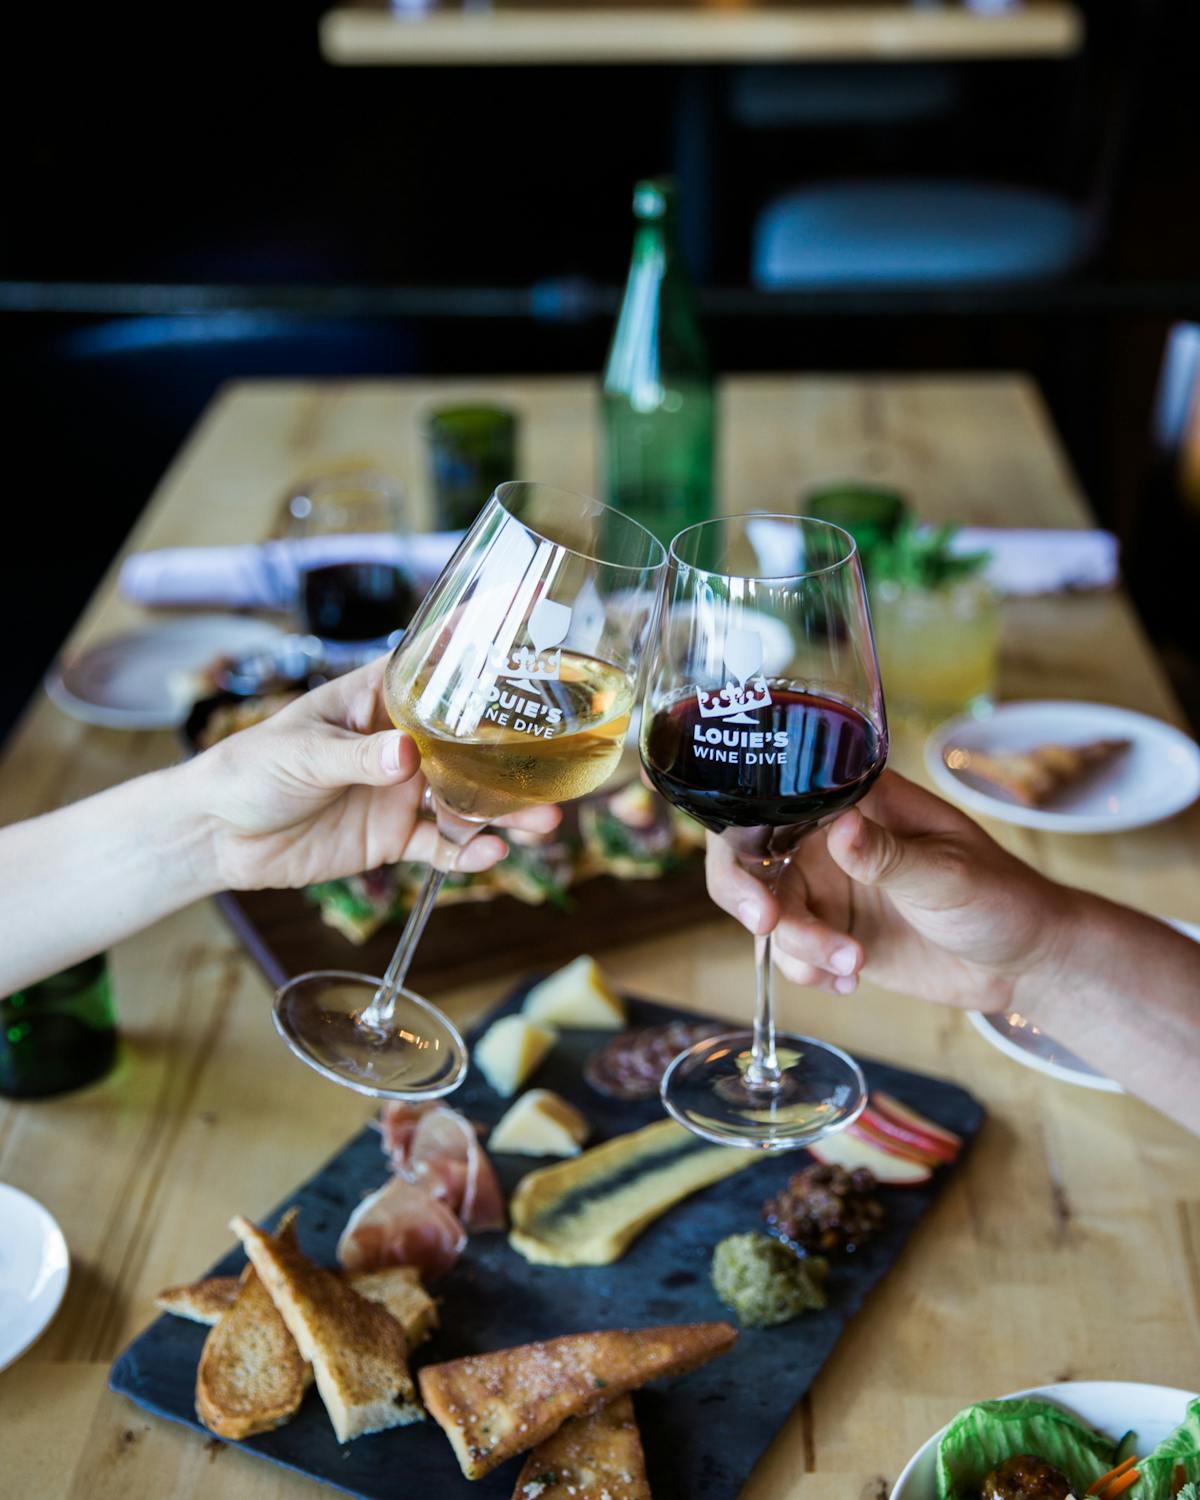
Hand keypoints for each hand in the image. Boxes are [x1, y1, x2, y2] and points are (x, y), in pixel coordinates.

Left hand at [188, 658, 560, 891]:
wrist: (216, 836)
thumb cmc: (248, 769)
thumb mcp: (300, 753)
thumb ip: (356, 756)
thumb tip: (405, 755)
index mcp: (375, 701)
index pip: (434, 666)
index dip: (477, 645)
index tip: (528, 621)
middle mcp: (398, 743)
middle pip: (468, 744)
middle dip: (514, 754)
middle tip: (556, 763)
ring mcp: (398, 792)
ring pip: (466, 798)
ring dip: (504, 811)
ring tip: (543, 823)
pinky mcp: (389, 838)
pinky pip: (439, 845)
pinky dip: (465, 852)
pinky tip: (488, 854)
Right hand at [705, 770, 1077, 1013]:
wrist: (1025, 963)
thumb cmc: (1002, 898)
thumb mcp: (949, 875)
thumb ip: (890, 856)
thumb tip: (840, 830)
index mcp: (858, 802)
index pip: (780, 796)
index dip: (747, 830)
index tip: (756, 877)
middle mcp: (833, 838)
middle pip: (754, 856)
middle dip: (750, 895)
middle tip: (769, 926)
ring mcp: (830, 886)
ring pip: (770, 910)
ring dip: (797, 944)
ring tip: (851, 965)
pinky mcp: (833, 933)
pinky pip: (790, 950)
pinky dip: (807, 970)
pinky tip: (850, 980)